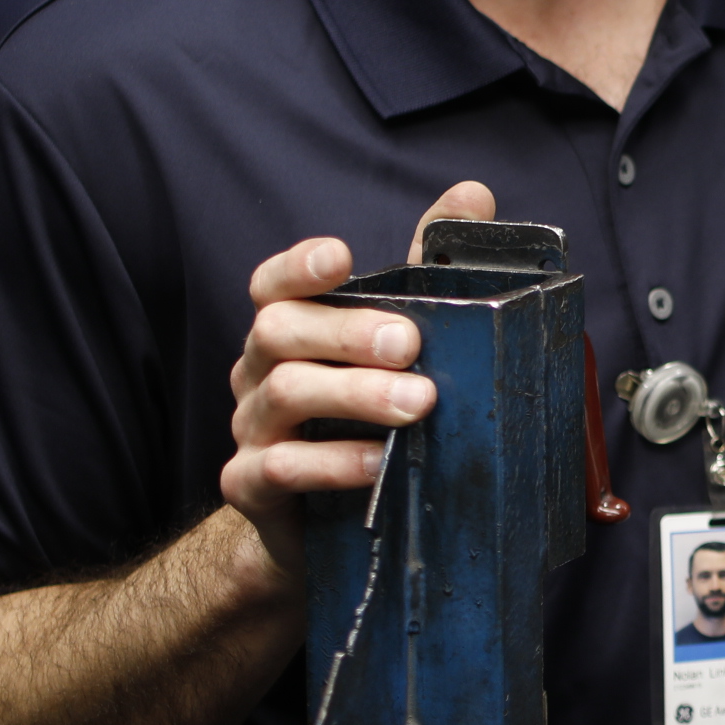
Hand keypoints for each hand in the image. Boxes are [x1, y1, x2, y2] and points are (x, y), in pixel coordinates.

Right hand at [219, 181, 497, 574]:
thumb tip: (473, 194)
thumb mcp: (396, 343)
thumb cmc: (362, 421)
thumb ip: (424, 270)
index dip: (299, 267)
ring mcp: (252, 429)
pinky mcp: (252, 487)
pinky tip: (375, 463)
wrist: (317, 529)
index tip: (342, 257)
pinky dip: (330, 463)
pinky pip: (279, 469)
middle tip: (410, 342)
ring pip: (285, 394)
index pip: (273, 285)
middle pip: (278, 331)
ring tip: (418, 404)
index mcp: (290, 332)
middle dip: (347, 331)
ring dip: (354, 394)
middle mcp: (259, 373)